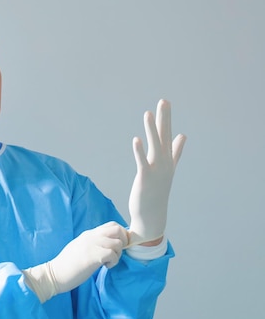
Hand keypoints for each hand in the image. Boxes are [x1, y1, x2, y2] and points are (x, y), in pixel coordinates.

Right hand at [23, 222, 127, 302]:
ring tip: (109, 262)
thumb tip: (108, 245)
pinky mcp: (93, 256)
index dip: (121, 234)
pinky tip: (105, 267)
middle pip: (118, 230)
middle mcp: (91, 236)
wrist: (55, 273)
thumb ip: (93, 243)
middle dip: (123, 242)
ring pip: (117, 243)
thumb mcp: (81, 247)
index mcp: (89, 234)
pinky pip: (113, 254)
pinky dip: (113, 262)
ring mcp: (92, 245)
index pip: (112, 225)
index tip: (119, 247)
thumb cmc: (67, 264)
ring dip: (118, 254)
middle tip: (117, 254)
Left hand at [127, 99, 186, 245]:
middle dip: (164, 118)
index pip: (168, 136)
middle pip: (164, 137)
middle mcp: (164, 164)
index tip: (166, 103)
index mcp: (167, 162)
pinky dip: (140, 151)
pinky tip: (136, 139)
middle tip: (164, 100)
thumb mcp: (165, 171)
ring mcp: (156, 171)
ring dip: (152, 129)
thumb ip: (174, 153)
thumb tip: (182, 136)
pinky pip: (143, 162)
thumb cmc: (155, 194)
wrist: (151, 218)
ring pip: (155, 146)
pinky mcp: (145, 178)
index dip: (167, 120)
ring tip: (148, 113)